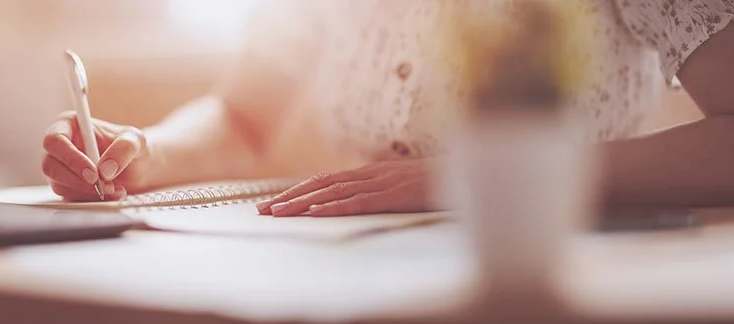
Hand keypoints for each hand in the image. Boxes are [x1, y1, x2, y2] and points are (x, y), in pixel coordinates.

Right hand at [41, 111, 149, 200]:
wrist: (137, 168)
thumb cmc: (132, 147)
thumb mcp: (135, 140)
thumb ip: (124, 148)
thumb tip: (105, 169)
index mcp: (70, 125)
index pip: (55, 140)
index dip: (71, 158)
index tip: (93, 173)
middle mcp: (61, 146)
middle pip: (50, 165)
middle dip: (77, 180)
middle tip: (103, 186)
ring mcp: (61, 168)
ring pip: (59, 184)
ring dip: (87, 191)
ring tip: (114, 189)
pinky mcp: (66, 186)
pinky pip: (69, 197)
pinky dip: (90, 199)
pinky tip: (110, 195)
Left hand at [256, 159, 433, 216]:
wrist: (472, 173)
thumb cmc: (441, 183)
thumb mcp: (404, 186)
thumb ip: (381, 191)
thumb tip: (359, 201)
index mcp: (371, 172)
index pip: (325, 181)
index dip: (297, 191)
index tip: (274, 204)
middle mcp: (371, 173)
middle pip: (321, 184)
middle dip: (289, 198)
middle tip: (262, 211)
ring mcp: (383, 182)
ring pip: (333, 192)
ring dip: (302, 202)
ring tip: (278, 213)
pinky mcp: (395, 194)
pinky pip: (359, 201)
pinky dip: (335, 206)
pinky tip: (316, 211)